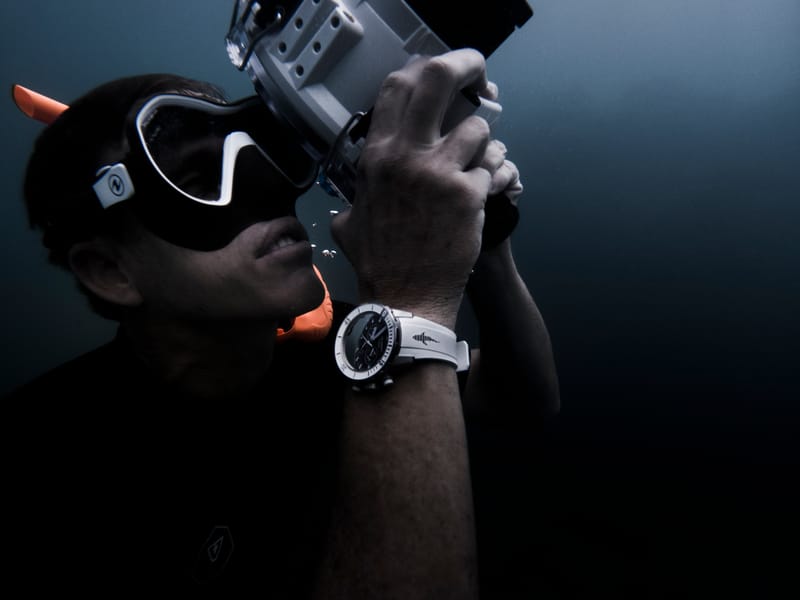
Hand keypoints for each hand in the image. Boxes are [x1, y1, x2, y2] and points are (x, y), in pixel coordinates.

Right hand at [331, 49, 495, 326]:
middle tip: (483, 79)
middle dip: (467, 67)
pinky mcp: (468, 195)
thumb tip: (354, 193)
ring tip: (484, 165)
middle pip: (438, 78)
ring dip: (487, 146)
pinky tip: (495, 190)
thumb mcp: (351, 223)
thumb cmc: (380, 265)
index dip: (426, 68)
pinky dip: (500, 176)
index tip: (445, 74)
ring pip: (479, 129)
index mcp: (376, 157)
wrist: (405, 301)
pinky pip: (496, 167)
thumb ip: (357, 196)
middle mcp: (404, 156)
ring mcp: (437, 173)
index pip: (397, 85)